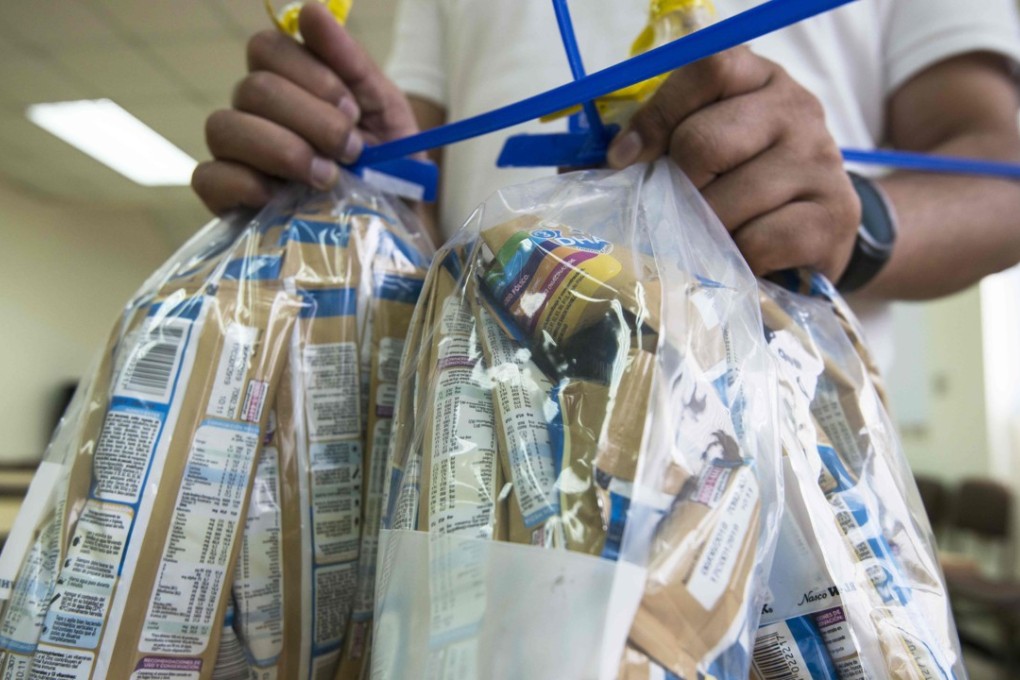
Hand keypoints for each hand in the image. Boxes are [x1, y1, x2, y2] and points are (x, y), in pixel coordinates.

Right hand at [193, 3, 418, 214]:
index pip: (267, 47)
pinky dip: (244, 183)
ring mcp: (236, 154)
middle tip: (351, 151)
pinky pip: (207, 177)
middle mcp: (255, 112)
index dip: (310, 74)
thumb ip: (351, 61)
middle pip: (253, 88)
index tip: (353, 110)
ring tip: (326, 178)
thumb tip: (310, 11)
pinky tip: (280, 196)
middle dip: (310, 119)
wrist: (393, 229)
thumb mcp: (385, 111)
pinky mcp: (225, 199)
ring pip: (223, 126)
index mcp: (290, 83)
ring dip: (282, 149)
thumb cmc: (388, 167)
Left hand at [607, 47, 859, 280]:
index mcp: (759, 78)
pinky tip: (738, 259)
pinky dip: (734, 260)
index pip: (707, 71)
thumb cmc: (742, 182)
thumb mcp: (706, 146)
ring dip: (700, 232)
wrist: (816, 228)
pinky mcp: (834, 216)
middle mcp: (797, 109)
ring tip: (704, 240)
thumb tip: (597, 164)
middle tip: (674, 211)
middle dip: (676, 187)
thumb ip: (658, 143)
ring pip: (725, 201)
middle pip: (705, 142)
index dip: (657, 116)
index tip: (624, 159)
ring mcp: (820, 160)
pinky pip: (756, 243)